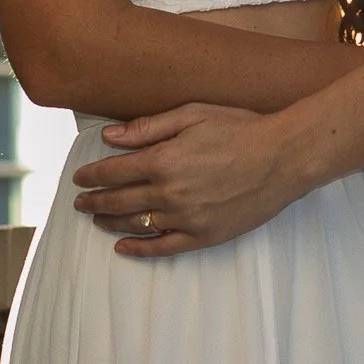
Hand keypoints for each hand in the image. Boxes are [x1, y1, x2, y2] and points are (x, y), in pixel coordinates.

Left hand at [71, 104, 301, 256]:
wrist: (283, 157)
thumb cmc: (241, 129)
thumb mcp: (193, 115)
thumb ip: (148, 128)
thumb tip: (109, 136)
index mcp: (163, 160)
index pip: (113, 171)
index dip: (91, 175)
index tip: (79, 177)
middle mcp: (169, 193)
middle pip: (118, 200)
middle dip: (93, 201)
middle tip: (79, 202)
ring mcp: (187, 218)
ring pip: (136, 224)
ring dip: (110, 222)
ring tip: (97, 219)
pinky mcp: (205, 236)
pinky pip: (164, 247)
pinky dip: (140, 249)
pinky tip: (123, 247)